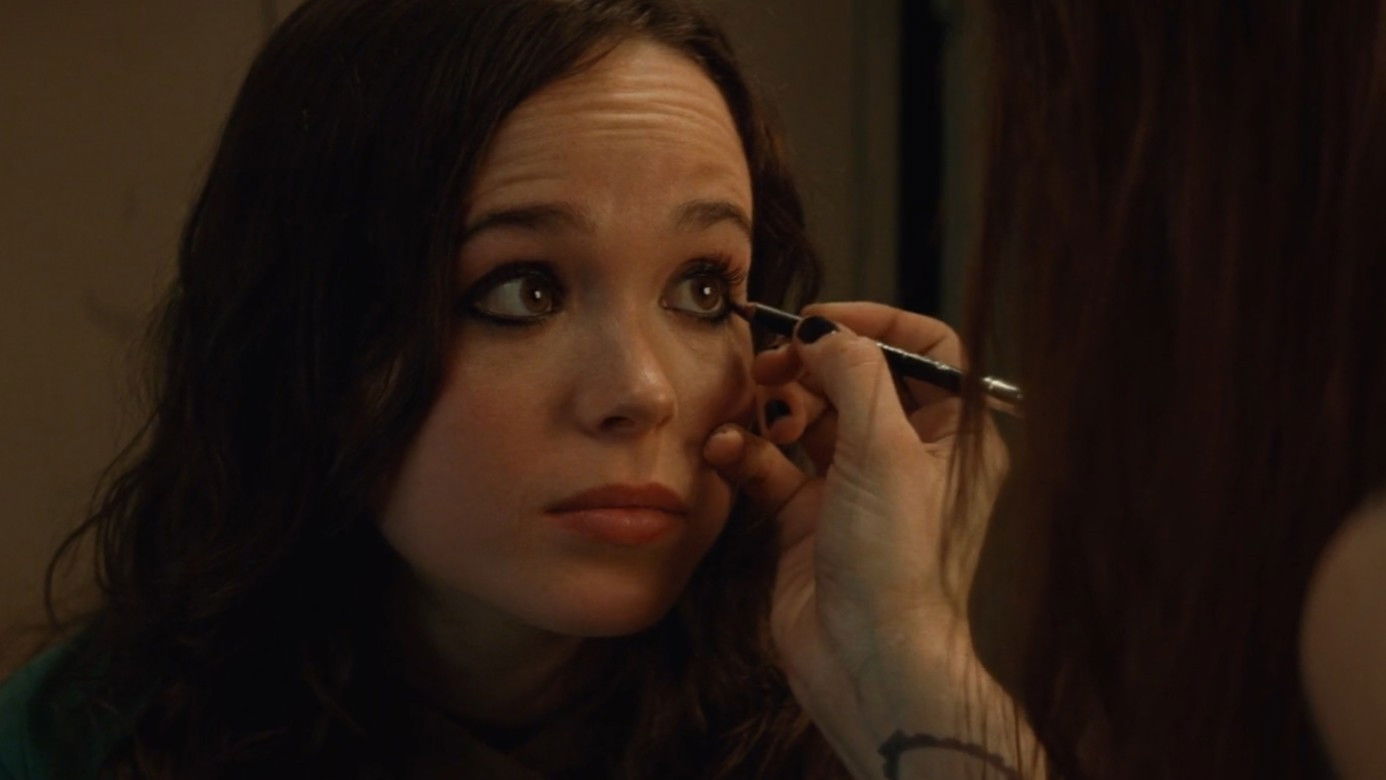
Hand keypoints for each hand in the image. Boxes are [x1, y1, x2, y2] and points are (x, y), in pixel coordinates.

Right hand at [703, 302, 1007, 776]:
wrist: (866, 660)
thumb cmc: (897, 561)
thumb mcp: (885, 449)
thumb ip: (854, 374)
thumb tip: (822, 329)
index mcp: (955, 435)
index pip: (927, 350)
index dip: (875, 324)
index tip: (820, 320)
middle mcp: (910, 455)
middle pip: (858, 378)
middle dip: (810, 365)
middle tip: (770, 363)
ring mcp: (858, 486)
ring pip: (811, 418)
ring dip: (774, 406)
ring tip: (750, 408)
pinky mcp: (811, 518)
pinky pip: (776, 465)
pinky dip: (750, 451)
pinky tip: (727, 450)